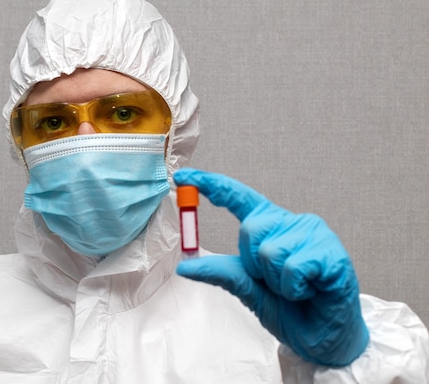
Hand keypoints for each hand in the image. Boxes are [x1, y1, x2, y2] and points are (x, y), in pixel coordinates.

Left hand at [174, 168, 368, 365]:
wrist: (325, 339)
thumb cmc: (291, 310)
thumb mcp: (248, 290)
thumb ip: (222, 272)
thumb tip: (185, 266)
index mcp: (272, 226)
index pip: (238, 198)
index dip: (211, 185)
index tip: (184, 177)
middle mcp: (293, 223)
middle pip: (250, 228)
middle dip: (254, 264)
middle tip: (277, 283)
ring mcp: (315, 235)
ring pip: (269, 252)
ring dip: (277, 282)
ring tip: (298, 289)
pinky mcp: (332, 253)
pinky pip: (294, 267)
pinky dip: (295, 288)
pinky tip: (311, 291)